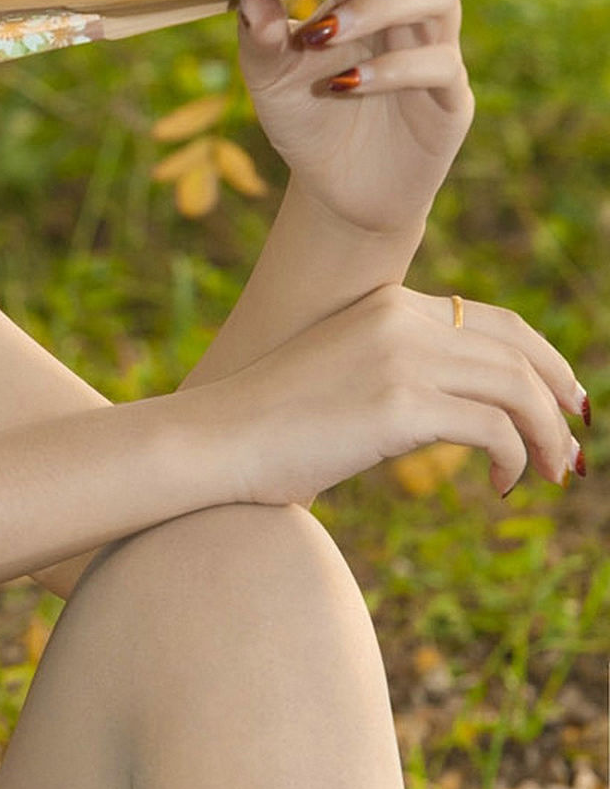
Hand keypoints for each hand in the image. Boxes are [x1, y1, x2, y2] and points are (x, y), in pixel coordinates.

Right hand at [194, 283, 587, 508]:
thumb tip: (458, 411)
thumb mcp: (342, 379)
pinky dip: (514, 457)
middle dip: (560, 398)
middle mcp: (401, 319)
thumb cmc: (267, 427)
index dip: (543, 359)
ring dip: (547, 435)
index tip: (564, 400)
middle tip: (574, 443)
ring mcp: (401, 357)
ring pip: (516, 389)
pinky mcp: (400, 404)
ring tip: (550, 473)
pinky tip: (504, 483)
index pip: (493, 321)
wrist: (214, 442)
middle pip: (518, 350)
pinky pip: (492, 427)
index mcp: (389, 304)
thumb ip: (398, 374)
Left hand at [236, 0, 472, 236]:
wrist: (336, 190)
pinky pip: (440, 63)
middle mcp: (402, 10)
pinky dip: (392, 69)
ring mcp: (433, 48)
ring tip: (323, 35)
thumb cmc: (308, 121)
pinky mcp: (451, 97)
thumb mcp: (270, 83)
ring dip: (378, 4)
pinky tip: (345, 86)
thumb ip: (260, 41)